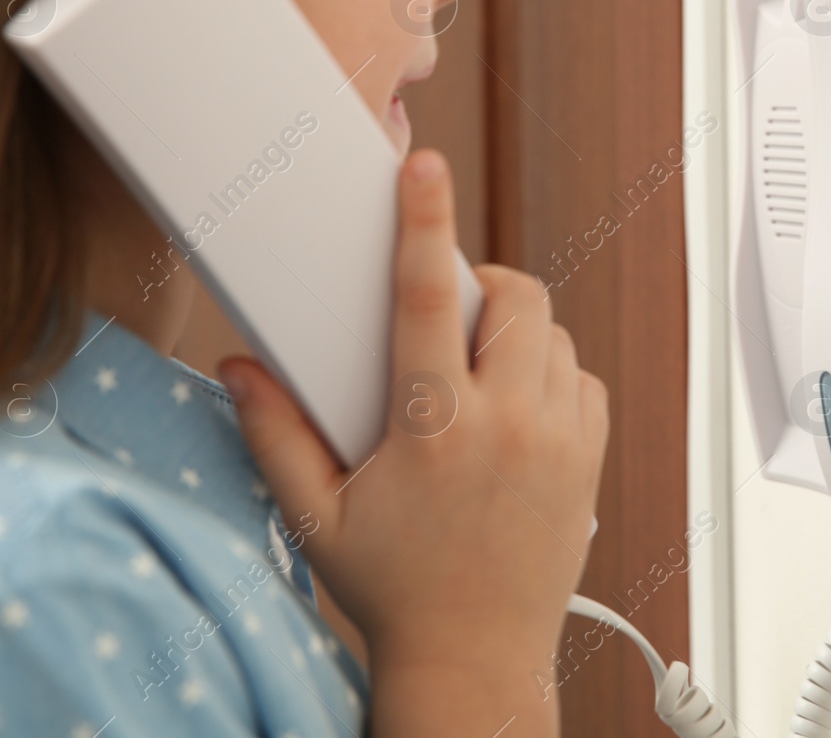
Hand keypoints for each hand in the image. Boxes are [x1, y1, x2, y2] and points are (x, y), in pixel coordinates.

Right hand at [218, 149, 607, 728]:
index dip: (423, 219)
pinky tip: (519, 408)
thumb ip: (275, 435)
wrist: (475, 664)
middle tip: (453, 315)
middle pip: (518, 298)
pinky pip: (586, 380)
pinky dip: (557, 375)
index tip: (424, 166)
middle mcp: (507, 425)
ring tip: (481, 372)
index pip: (429, 296)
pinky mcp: (591, 462)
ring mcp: (560, 443)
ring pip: (557, 335)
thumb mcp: (316, 518)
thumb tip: (239, 368)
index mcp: (434, 429)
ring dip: (521, 334)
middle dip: (487, 284)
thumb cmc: (394, 592)